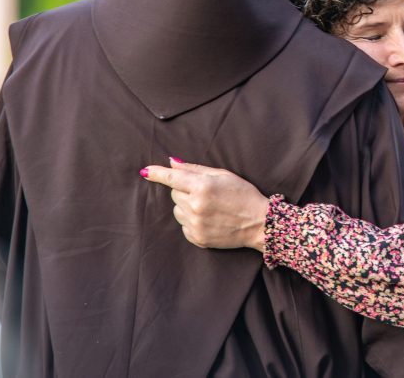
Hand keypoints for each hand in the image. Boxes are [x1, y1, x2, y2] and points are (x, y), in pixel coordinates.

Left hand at [142, 158, 269, 250]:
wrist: (258, 223)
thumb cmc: (244, 194)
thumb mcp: (223, 175)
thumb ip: (195, 169)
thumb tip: (172, 164)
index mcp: (202, 187)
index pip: (172, 178)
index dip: (157, 173)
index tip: (145, 171)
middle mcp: (196, 206)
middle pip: (174, 193)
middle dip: (184, 189)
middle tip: (204, 191)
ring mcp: (195, 224)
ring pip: (177, 210)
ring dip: (187, 206)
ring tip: (208, 206)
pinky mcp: (197, 238)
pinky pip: (183, 225)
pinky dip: (191, 220)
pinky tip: (209, 218)